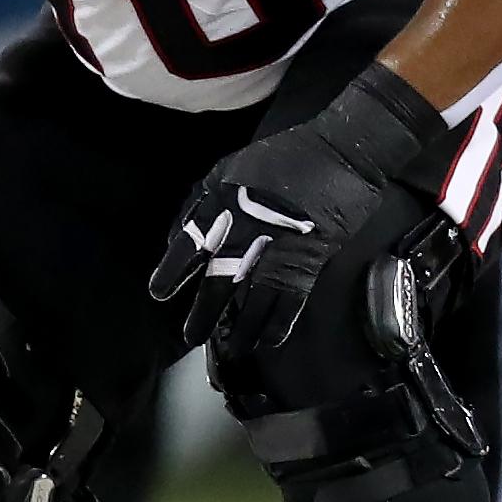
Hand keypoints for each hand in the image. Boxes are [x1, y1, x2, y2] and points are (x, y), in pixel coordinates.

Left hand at [149, 66, 451, 364]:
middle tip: (192, 336)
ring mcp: (279, 247)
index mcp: (224, 201)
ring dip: (241, 328)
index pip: (190, 242)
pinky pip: (289, 300)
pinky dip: (278, 323)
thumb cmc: (286, 156)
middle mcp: (246, 229)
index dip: (173, 270)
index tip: (159, 293)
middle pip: (218, 280)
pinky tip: (268, 340)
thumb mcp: (232, 166)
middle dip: (204, 312)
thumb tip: (178, 235)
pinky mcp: (310, 259)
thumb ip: (203, 200)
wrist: (342, 151)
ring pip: (253, 299)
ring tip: (231, 349)